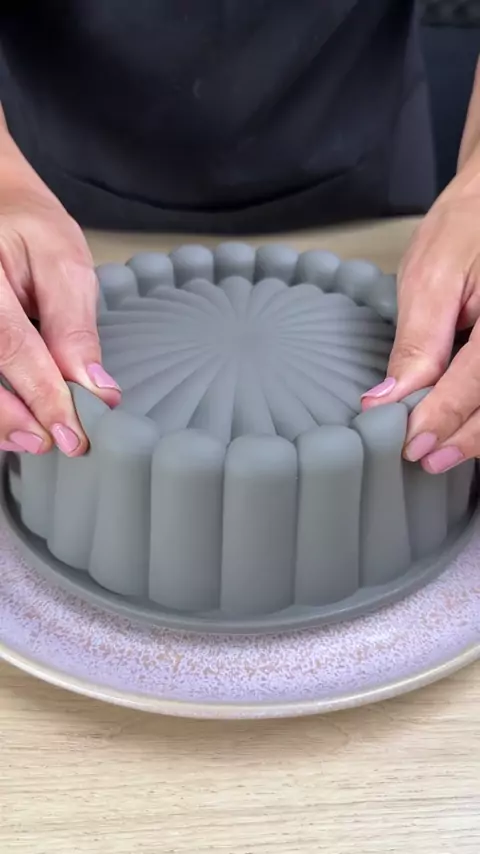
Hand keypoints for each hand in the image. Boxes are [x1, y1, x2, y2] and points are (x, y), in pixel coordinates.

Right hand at [0, 170, 119, 457]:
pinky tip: (12, 421)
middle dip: (11, 419)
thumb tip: (96, 390)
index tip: (71, 434)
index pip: (8, 345)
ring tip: (35, 437)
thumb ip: (74, 326)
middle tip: (52, 443)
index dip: (41, 396)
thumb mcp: (63, 261)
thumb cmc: (26, 227)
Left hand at [361, 184, 479, 473]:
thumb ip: (416, 344)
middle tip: (427, 459)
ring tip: (446, 452)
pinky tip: (468, 427)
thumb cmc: (465, 227)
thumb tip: (386, 401)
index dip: (445, 418)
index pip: (477, 380)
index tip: (414, 445)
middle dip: (467, 437)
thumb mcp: (430, 279)